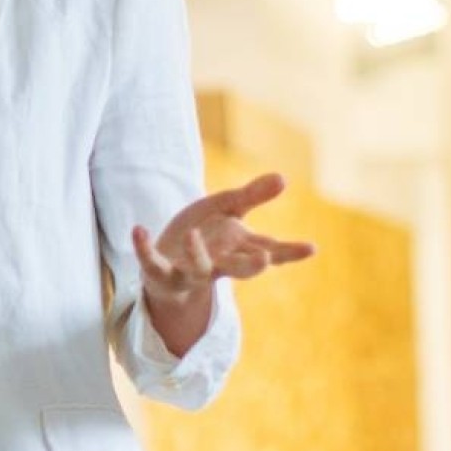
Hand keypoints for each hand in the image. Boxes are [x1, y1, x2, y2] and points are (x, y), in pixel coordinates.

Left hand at [133, 171, 314, 306]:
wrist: (166, 262)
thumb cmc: (202, 233)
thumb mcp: (226, 209)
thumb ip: (251, 196)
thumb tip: (283, 178)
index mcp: (238, 248)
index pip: (269, 250)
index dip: (290, 251)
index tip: (312, 248)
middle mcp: (218, 263)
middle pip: (238, 269)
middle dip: (251, 266)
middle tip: (264, 260)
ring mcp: (189, 271)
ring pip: (199, 269)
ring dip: (197, 253)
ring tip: (192, 234)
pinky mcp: (160, 273)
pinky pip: (151, 263)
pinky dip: (144, 248)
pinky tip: (139, 229)